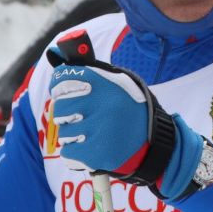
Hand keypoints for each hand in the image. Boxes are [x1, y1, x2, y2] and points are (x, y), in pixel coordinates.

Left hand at [46, 55, 188, 191]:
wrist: (155, 145)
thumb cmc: (131, 111)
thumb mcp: (121, 84)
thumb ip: (92, 72)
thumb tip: (57, 56)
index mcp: (108, 85)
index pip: (63, 80)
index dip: (59, 87)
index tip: (62, 92)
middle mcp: (103, 106)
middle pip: (60, 108)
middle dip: (67, 114)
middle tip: (82, 117)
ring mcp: (99, 132)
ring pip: (63, 133)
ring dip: (74, 134)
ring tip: (94, 134)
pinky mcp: (96, 155)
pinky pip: (68, 152)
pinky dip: (77, 152)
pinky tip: (93, 147)